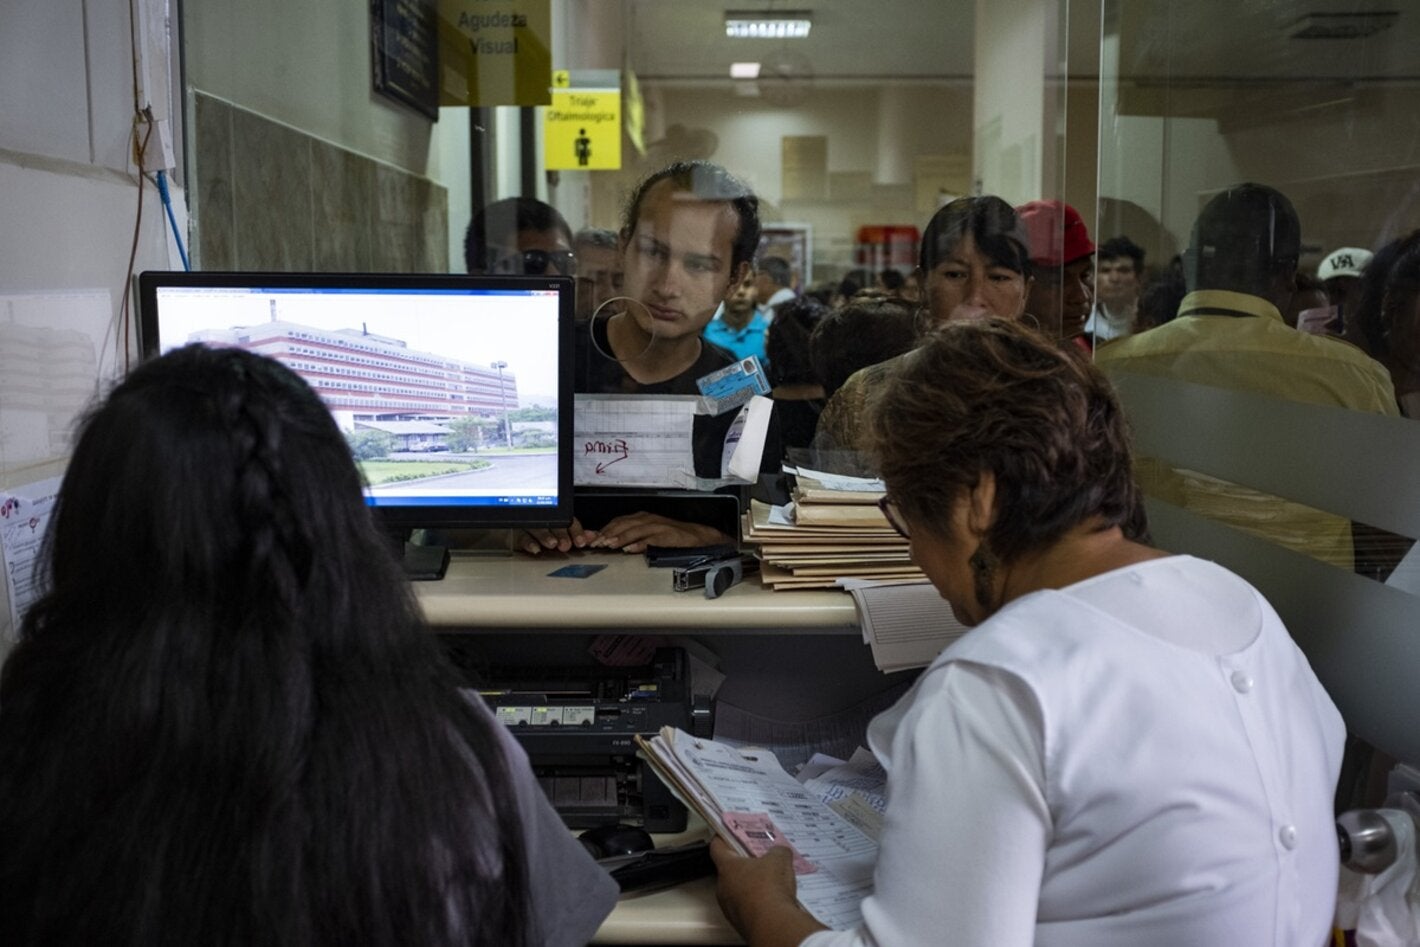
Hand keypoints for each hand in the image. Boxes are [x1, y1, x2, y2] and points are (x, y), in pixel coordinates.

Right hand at [518, 517, 596, 554]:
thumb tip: (593, 536)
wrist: (516, 530)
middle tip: (566, 544)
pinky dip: (529, 542)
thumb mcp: (562, 532)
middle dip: (561, 534)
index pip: (568, 521)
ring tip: (552, 543)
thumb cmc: (544, 530)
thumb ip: (577, 534)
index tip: (581, 542)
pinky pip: (522, 536)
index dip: (576, 531)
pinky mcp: (517, 533)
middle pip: (553, 523)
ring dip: (546, 536)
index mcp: (557, 517)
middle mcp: (544, 519)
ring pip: (538, 528)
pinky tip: (535, 548)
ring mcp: (530, 525)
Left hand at [588, 513, 730, 553]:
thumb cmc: (672, 536)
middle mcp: (648, 519)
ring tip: (608, 545)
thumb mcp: (649, 533)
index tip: (592, 539)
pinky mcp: (667, 536)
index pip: (618, 521)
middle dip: (607, 533)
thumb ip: (632, 536)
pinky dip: (639, 544)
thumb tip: (610, 543)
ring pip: (634, 530)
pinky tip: (629, 549)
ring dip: (619, 538)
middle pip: (623, 524)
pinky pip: (651, 539)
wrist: (697, 537)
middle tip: (595, 543)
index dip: (604, 529)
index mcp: (642, 517)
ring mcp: (658, 526)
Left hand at [710, 838, 824, 945]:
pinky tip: (774, 903)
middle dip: (744, 865)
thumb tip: (780, 851)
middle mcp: (723, 888)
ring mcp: (730, 908)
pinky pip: (747, 908)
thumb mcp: (779, 860)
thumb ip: (778, 851)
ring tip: (772, 883)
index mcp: (727, 867)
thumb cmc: (769, 888)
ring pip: (738, 891)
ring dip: (751, 887)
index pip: (717, 848)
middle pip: (730, 871)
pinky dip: (758, 905)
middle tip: (760, 860)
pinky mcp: (741, 923)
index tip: (729, 834)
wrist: (773, 927)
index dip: (723, 839)